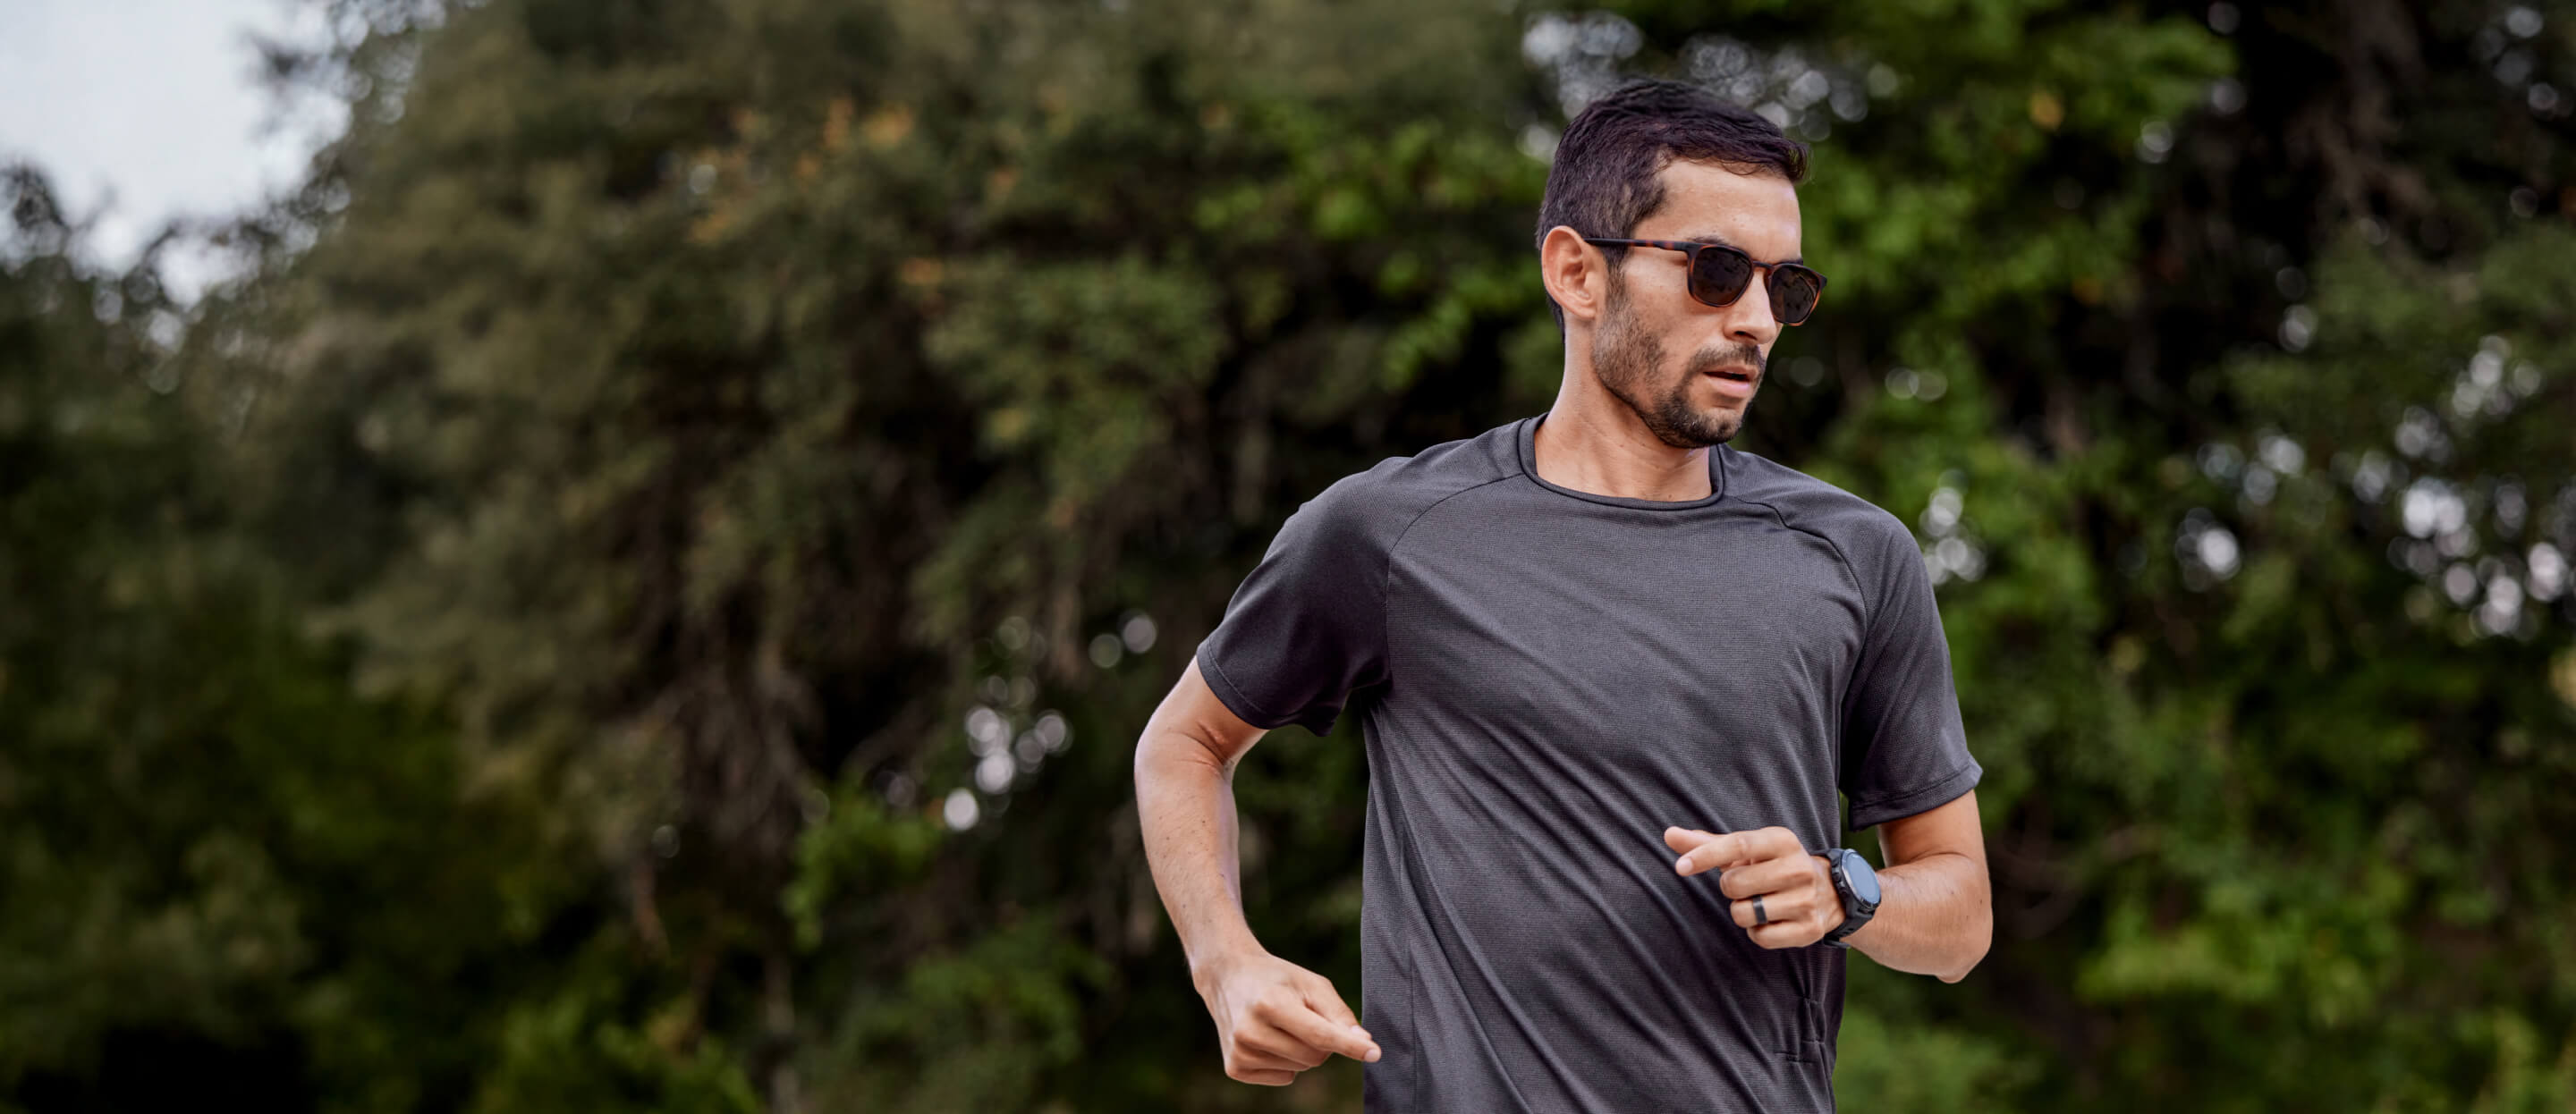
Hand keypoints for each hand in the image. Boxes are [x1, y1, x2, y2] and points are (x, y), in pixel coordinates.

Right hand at [1191, 948, 1380, 1085]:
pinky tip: (1269, 1039)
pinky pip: (1284, 1077)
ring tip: (1282, 1024)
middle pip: (1315, 1056)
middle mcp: (1250, 1031)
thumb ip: (1338, 1013)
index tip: (1375, 1053)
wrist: (1227, 977)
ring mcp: (1240, 1052)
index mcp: (1270, 1004)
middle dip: (1322, 1041)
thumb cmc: (1277, 979)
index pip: (1320, 1035)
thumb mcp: (1311, 983)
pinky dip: (1286, 1062)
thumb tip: (1364, 1043)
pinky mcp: (1235, 1067)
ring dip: (1302, 1050)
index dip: (1351, 1045)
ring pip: (1301, 1068)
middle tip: (1304, 1017)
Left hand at [1664, 825, 1844, 948]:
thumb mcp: (1747, 850)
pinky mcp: (1809, 930)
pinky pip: (1760, 937)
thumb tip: (1668, 834)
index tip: (1681, 867)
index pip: (1737, 844)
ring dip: (1743, 911)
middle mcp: (1798, 868)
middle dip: (1730, 888)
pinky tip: (1772, 920)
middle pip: (1733, 884)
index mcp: (1782, 840)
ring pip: (1743, 914)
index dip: (1705, 855)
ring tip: (1762, 901)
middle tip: (1749, 885)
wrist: (1828, 891)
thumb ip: (1707, 843)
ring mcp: (1806, 900)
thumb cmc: (1772, 865)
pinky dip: (1757, 932)